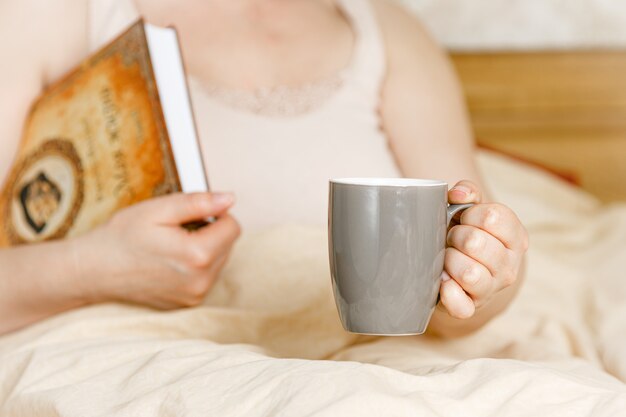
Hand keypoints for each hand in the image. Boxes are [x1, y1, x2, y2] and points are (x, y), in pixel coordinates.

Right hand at [74, 192, 240, 308]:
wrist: (93, 270)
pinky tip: (170, 261)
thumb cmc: (122, 237)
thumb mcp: (158, 210)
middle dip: (210, 231)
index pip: (233, 227)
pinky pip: (206, 276)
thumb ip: (198, 203)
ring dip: (204, 248)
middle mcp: (201, 281)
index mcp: (197, 256)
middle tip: (176, 230)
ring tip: (171, 246)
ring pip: (219, 260)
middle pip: (228, 244)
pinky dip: (195, 265)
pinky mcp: (188, 303)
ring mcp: (194, 296)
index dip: (216, 213)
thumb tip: (229, 199)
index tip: (193, 214)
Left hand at [439, 180, 528, 319]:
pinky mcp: (472, 309)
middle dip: (456, 236)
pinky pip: (460, 306)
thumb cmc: (465, 232)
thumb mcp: (470, 208)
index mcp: (515, 238)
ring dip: (448, 261)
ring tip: (446, 257)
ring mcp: (492, 290)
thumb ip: (468, 192)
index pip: (494, 216)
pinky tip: (442, 281)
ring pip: (469, 273)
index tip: (464, 219)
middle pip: (476, 243)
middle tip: (451, 239)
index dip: (470, 214)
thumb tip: (457, 195)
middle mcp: (509, 266)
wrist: (461, 269)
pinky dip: (447, 293)